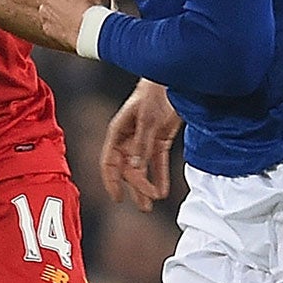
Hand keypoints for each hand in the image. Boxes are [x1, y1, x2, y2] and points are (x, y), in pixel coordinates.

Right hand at [101, 79, 182, 209]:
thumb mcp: (147, 118)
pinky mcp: (160, 138)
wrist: (173, 77)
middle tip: (146, 204)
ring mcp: (144, 139)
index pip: (109, 162)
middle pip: (128, 168)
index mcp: (118, 132)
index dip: (111, 181)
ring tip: (151, 204)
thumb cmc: (154, 92)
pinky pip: (158, 162)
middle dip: (136, 187)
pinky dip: (160, 175)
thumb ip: (142, 142)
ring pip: (142, 168)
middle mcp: (129, 138)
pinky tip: (163, 190)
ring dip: (146, 186)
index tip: (117, 198)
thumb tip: (135, 166)